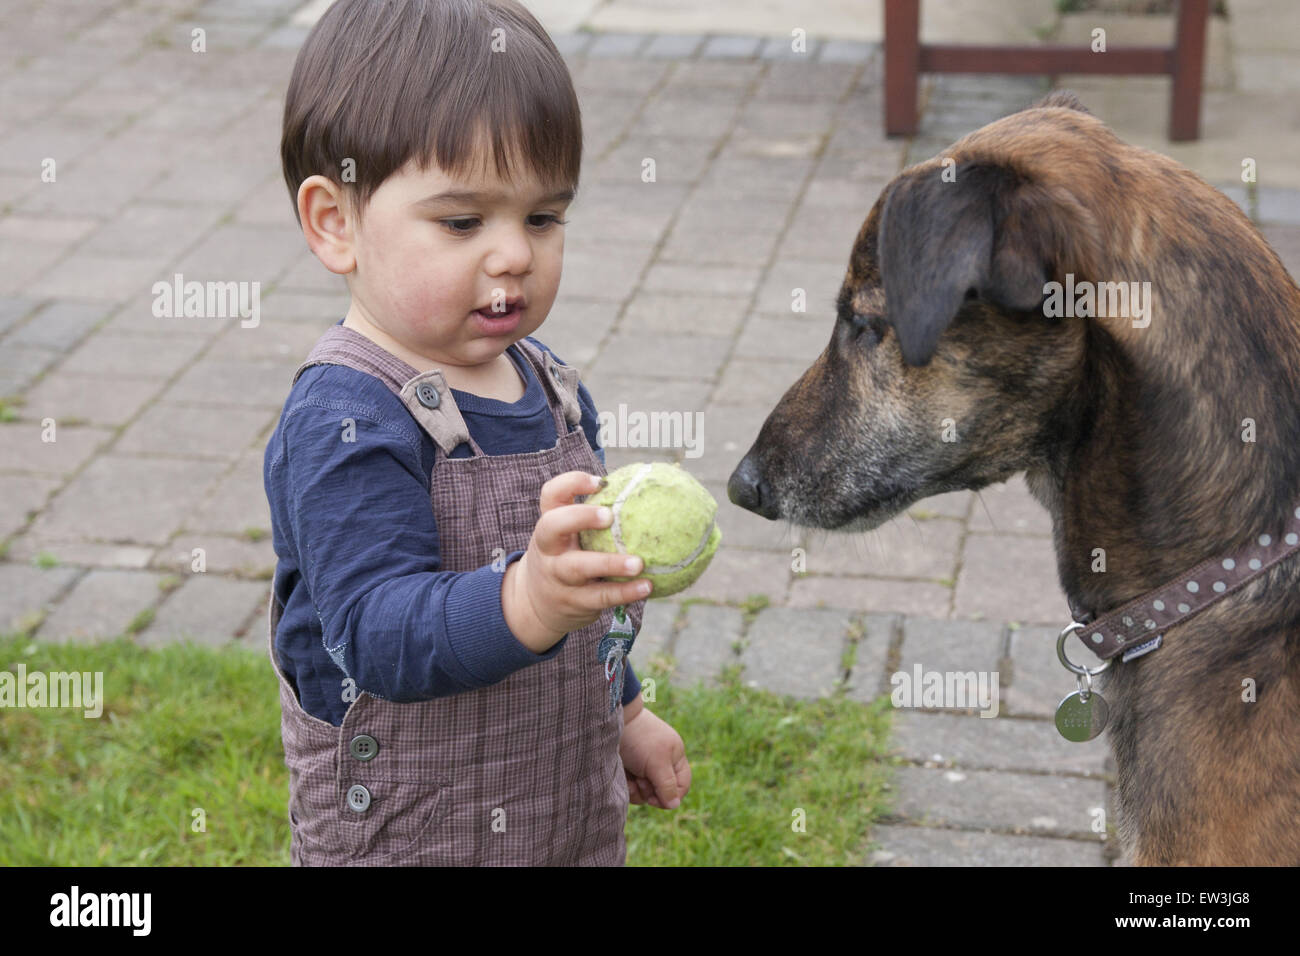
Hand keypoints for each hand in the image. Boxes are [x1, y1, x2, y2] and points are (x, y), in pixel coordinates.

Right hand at [502, 471, 652, 652]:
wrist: (536, 604)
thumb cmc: (564, 557)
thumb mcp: (567, 536)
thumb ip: (592, 517)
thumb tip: (642, 493)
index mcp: (550, 526)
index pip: (550, 495)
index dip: (571, 483)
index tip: (600, 482)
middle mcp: (548, 548)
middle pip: (552, 526)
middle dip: (579, 518)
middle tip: (609, 516)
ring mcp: (558, 576)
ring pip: (580, 567)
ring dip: (611, 564)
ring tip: (639, 563)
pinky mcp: (574, 601)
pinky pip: (601, 596)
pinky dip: (625, 592)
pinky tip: (647, 586)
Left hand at [620, 703, 689, 809]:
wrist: (611, 723)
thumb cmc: (639, 740)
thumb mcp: (657, 762)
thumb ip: (667, 785)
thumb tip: (674, 806)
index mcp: (675, 757)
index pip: (682, 785)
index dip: (671, 797)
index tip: (655, 799)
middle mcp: (661, 763)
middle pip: (662, 793)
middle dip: (651, 791)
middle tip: (642, 780)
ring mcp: (644, 766)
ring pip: (645, 793)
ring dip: (637, 790)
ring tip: (631, 777)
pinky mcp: (629, 769)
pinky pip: (632, 788)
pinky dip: (627, 786)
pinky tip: (623, 776)